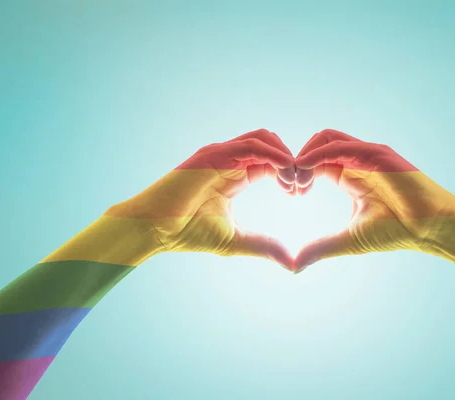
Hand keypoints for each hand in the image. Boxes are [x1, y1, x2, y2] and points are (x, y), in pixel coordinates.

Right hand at [107, 129, 296, 268]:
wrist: (153, 230)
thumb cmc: (187, 233)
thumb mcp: (234, 240)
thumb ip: (263, 246)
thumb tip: (292, 262)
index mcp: (236, 175)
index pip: (271, 162)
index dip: (290, 174)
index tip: (300, 193)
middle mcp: (229, 160)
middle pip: (271, 144)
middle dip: (292, 161)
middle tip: (300, 186)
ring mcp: (220, 154)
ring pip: (263, 138)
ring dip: (284, 155)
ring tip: (294, 179)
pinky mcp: (212, 155)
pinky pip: (249, 145)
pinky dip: (271, 153)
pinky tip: (285, 170)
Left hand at [293, 129, 454, 271]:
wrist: (431, 229)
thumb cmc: (397, 232)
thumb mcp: (349, 239)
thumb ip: (322, 247)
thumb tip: (294, 264)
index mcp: (349, 176)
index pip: (315, 162)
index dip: (297, 173)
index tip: (289, 193)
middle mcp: (357, 161)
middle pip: (316, 144)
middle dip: (296, 160)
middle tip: (289, 185)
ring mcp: (367, 155)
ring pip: (326, 138)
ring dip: (305, 154)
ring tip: (296, 179)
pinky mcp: (377, 154)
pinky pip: (341, 146)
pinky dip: (318, 154)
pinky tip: (305, 170)